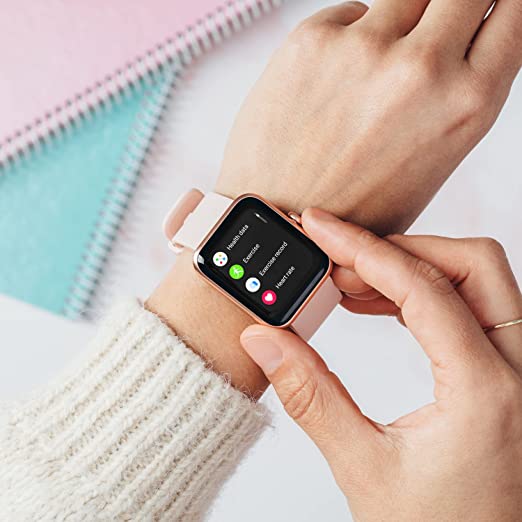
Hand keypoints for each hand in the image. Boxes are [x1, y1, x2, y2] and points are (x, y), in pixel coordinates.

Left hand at [217, 0, 520, 233]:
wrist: (280, 225)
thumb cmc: (352, 212)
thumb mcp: (430, 169)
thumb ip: (455, 101)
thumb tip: (463, 45)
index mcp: (465, 105)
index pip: (513, 12)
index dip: (498, 8)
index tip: (483, 12)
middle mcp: (420, 69)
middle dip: (450, 9)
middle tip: (428, 34)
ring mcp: (362, 48)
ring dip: (397, 25)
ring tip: (372, 73)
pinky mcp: (310, 40)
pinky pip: (350, 15)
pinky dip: (349, 39)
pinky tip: (333, 86)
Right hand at [241, 209, 521, 520]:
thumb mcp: (361, 466)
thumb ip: (308, 394)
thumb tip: (265, 339)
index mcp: (485, 392)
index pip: (422, 288)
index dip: (362, 249)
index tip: (322, 228)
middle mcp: (518, 371)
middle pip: (470, 263)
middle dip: (400, 248)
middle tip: (339, 259)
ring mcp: (520, 372)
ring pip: (478, 280)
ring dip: (412, 268)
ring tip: (349, 284)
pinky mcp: (507, 377)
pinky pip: (472, 308)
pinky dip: (424, 293)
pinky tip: (380, 306)